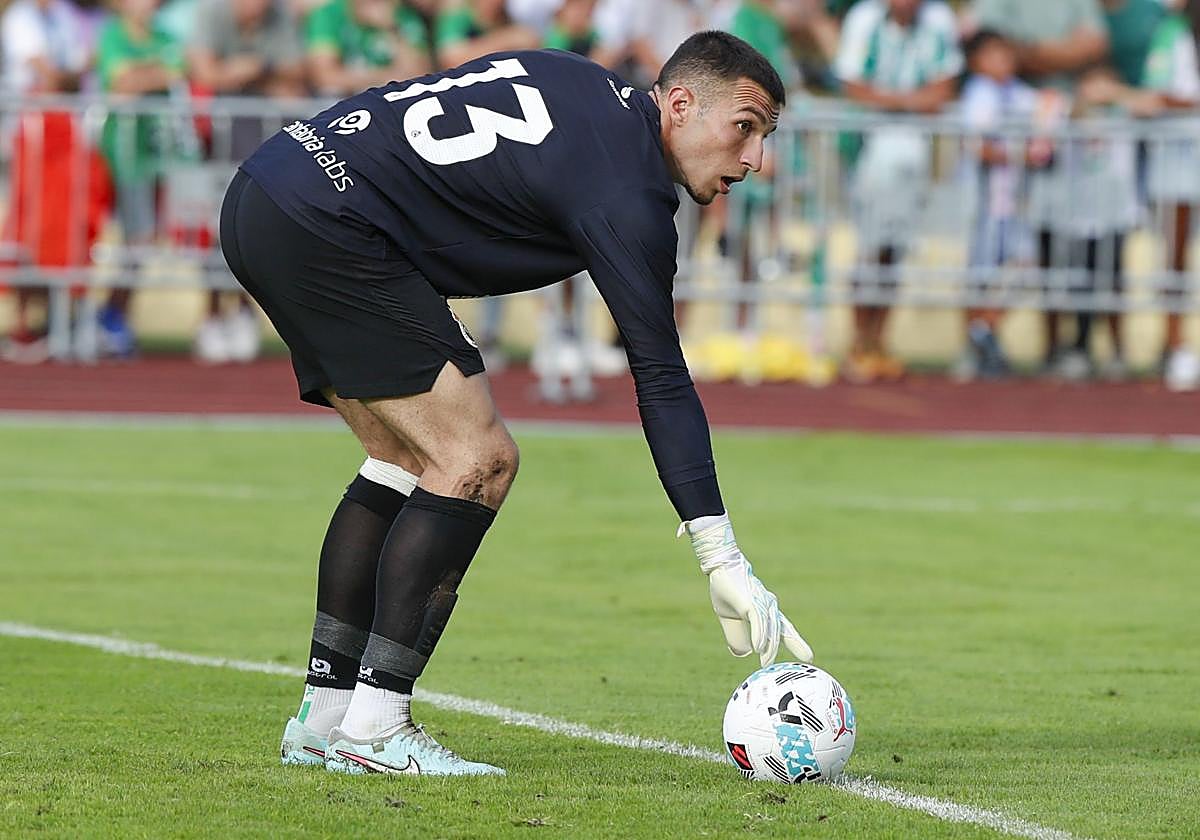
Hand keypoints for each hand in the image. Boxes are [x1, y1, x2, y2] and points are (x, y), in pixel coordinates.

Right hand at [680, 513, 812, 665]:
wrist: (720, 567)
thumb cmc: (726, 590)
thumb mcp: (730, 618)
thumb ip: (737, 635)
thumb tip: (743, 653)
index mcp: (765, 610)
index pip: (783, 628)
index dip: (795, 642)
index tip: (808, 657)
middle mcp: (768, 606)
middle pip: (783, 628)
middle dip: (796, 643)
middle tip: (808, 657)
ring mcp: (761, 604)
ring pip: (770, 628)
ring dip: (769, 647)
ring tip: (767, 662)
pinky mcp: (751, 602)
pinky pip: (757, 621)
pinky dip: (759, 635)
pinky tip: (758, 648)